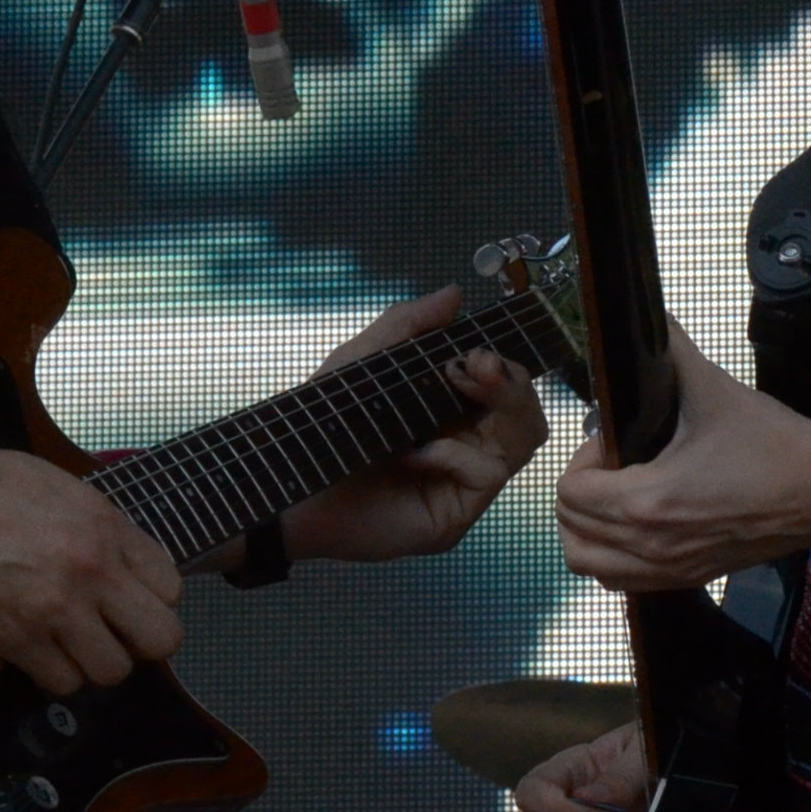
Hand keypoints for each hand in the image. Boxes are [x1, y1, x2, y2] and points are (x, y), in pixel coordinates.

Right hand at [0, 427, 184, 696]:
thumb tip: (112, 557)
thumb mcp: (50, 486)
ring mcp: (56, 607)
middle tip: (103, 635)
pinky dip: (48, 674)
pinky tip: (28, 651)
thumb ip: (91, 525)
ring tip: (60, 645)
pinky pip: (61, 681)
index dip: (148, 602)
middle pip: (159, 638)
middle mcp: (92, 569)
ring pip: (111, 671)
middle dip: (135, 643)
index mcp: (103, 525)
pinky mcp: (15, 639)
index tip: (123, 605)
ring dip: (89, 663)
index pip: (169, 586)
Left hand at [281, 287, 550, 564]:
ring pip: (521, 442)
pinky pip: (485, 475)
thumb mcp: (364, 361)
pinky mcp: (454, 518)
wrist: (285, 482)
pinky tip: (415, 452)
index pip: (507, 389)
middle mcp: (464, 447)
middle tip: (476, 366)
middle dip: (511, 384)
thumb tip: (456, 293)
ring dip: (499, 408)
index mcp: (449, 412)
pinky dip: (455, 453)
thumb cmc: (321, 422)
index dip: (506, 368)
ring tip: (457, 388)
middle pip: (525, 415)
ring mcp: (461, 485)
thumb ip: (409, 324)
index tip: (478, 352)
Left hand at [555, 317, 810, 589]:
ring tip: (615, 495)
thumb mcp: (714, 389)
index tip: (613, 440)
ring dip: (587, 531)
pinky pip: (622, 583)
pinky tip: (636, 524)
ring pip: (590, 566)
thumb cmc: (772, 443)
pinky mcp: (689, 580)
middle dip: (579, 491)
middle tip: (612, 464)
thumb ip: (673, 350)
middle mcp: (651, 546)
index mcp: (648, 501)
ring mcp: (670, 571)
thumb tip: (651, 316)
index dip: (582, 458)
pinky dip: (612, 556)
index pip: (570, 491)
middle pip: (570, 531)